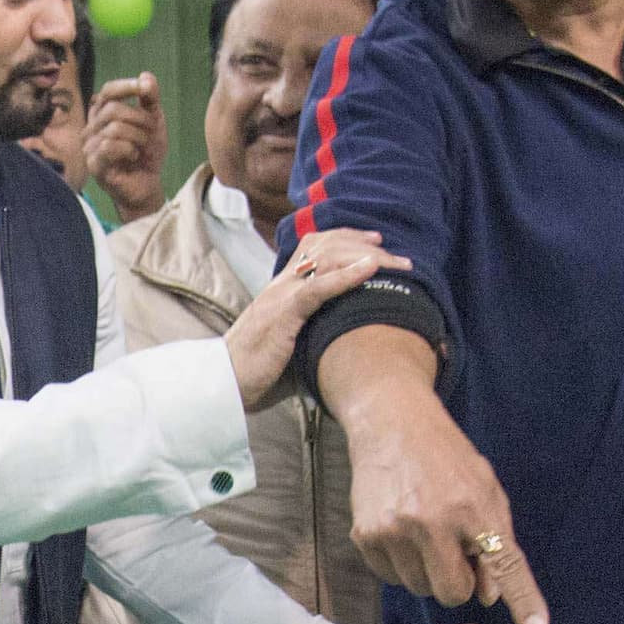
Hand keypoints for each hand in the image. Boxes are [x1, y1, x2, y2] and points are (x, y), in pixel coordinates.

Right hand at [79, 75, 168, 220]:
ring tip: (142, 147)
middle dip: (140, 119)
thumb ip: (150, 98)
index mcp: (103, 114)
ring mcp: (89, 146)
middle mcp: (92, 127)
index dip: (126, 86)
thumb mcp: (154, 121)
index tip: (144, 90)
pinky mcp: (93, 164)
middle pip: (113, 109)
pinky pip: (109, 146)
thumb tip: (146, 76)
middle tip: (151, 131)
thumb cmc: (147, 152)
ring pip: (113, 128)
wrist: (148, 184)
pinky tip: (133, 157)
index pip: (108, 91)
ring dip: (137, 136)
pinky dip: (128, 149)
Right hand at [226, 231, 414, 409]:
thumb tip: (349, 349)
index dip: (347, 239)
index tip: (376, 243)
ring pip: (328, 258)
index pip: (316, 247)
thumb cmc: (257, 373)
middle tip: (399, 256)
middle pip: (327, 245)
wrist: (224, 384)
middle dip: (365, 244)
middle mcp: (282, 284)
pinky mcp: (283, 313)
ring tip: (397, 264)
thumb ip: (316, 338)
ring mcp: (282, 295)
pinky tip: (370, 268)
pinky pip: (318, 287)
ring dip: (367, 257)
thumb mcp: (292, 348)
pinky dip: (347, 275)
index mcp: (283, 289)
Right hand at [324, 345, 548, 623]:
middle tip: (454, 552)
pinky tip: (401, 531)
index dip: (522, 599)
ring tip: (424, 533)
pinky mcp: (366, 536)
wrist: (392, 426)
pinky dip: (401, 563)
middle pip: (453, 593)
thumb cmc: (446, 459)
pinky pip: (392, 577)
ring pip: (420, 589)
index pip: (504, 563)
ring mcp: (394, 531)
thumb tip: (490, 596)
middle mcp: (432, 522)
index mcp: (472, 507)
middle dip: (457, 583)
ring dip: (427, 572)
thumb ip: (494, 541)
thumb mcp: (484, 490)